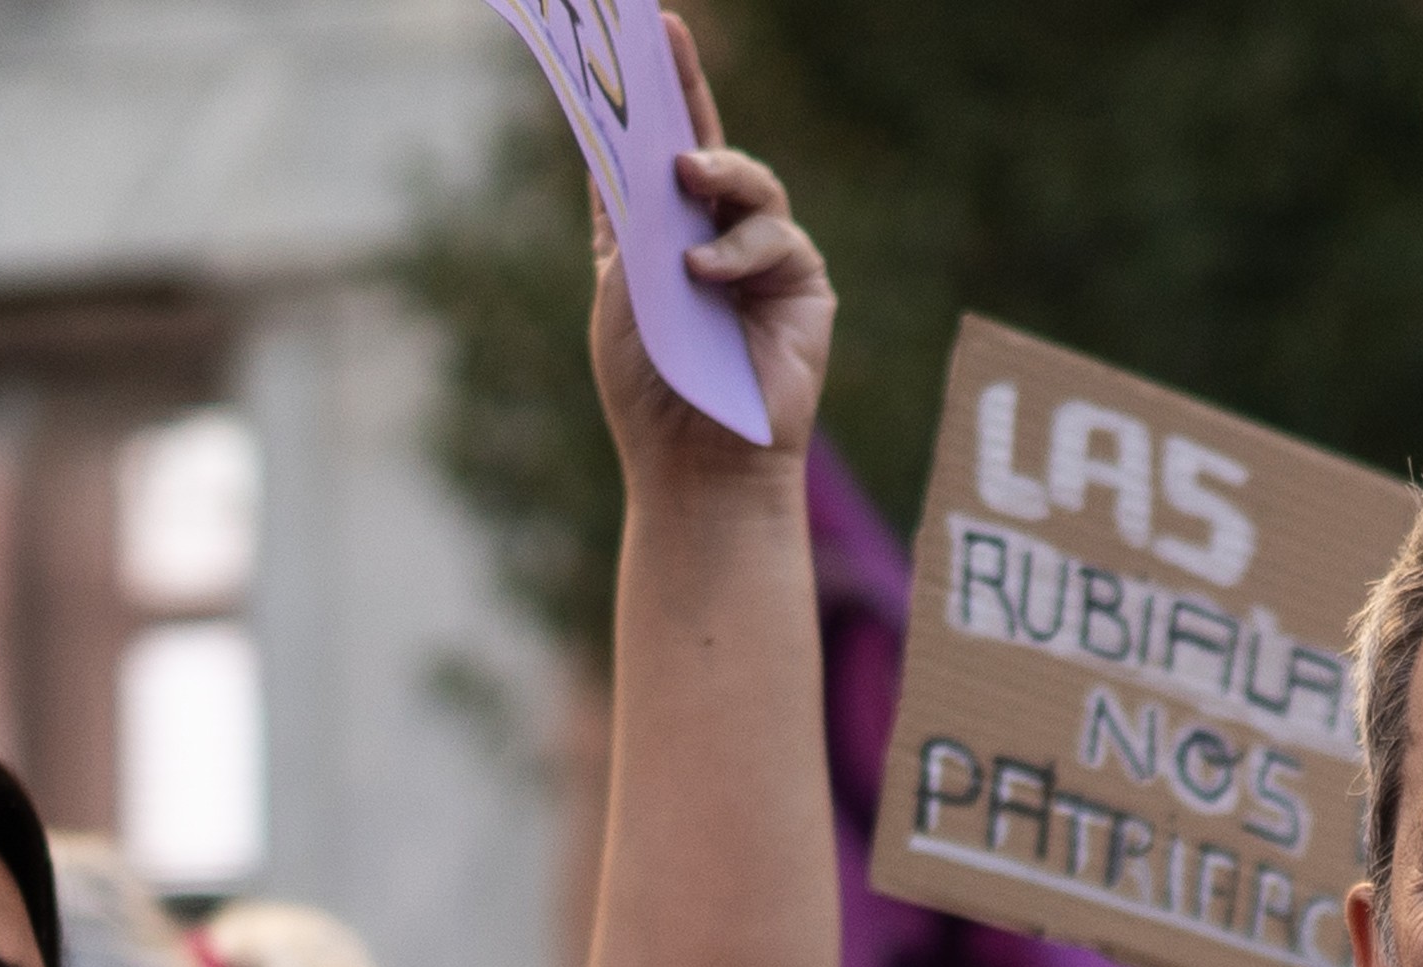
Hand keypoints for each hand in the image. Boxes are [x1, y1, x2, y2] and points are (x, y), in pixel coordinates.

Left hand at [593, 15, 833, 473]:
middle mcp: (713, 239)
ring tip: (685, 174)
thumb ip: (629, 228)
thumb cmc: (649, 394)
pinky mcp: (803, 287)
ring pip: (751, 182)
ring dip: (719, 169)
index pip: (652, 155)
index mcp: (660, 238)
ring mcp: (762, 260)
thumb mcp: (619, 297)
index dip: (646, 97)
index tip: (635, 39)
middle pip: (706, 146)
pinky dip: (738, 248)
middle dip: (687, 88)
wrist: (695, 467)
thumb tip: (633, 155)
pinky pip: (777, 237)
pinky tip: (705, 273)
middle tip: (665, 37)